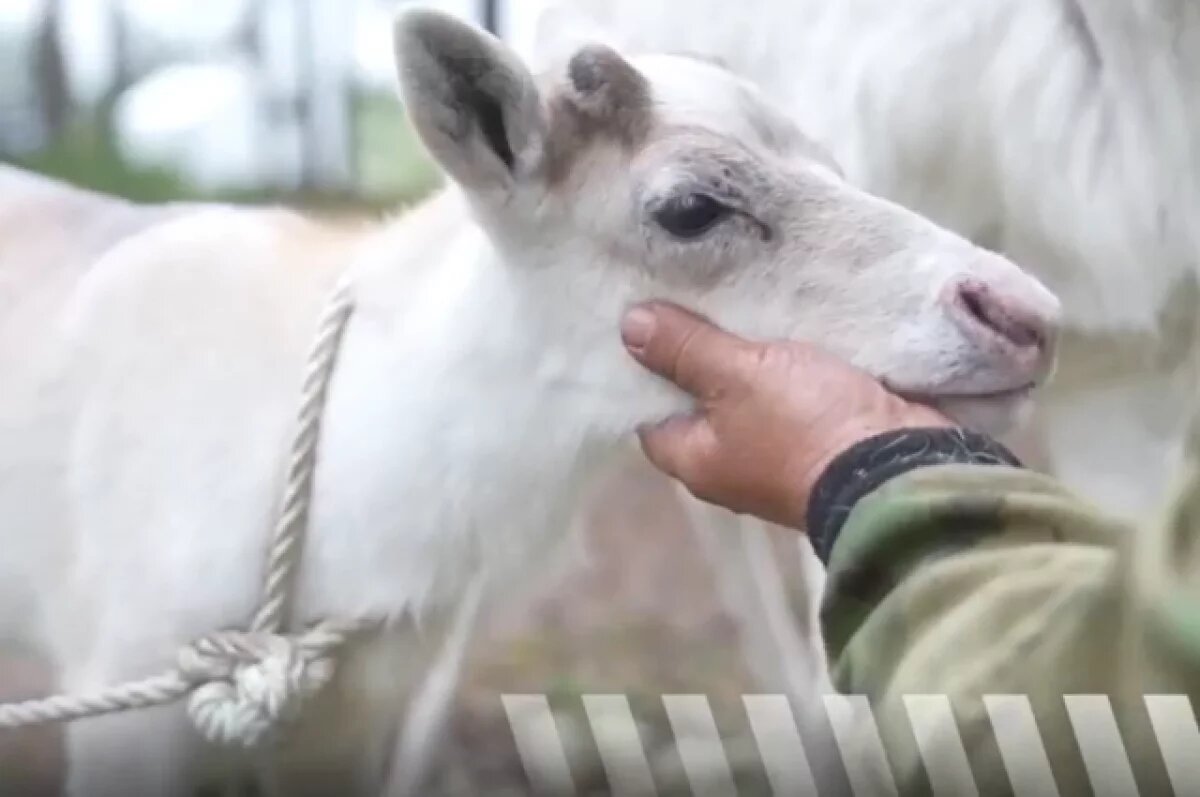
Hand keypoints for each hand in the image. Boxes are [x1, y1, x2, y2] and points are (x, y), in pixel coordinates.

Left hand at [621, 302, 952, 528]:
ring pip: (749, 394)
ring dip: (747, 355)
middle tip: (690, 293)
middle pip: (701, 402)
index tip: (646, 321)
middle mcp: (731, 465)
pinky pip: (792, 393)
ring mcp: (779, 454)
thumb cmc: (802, 426)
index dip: (644, 371)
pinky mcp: (822, 436)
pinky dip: (787, 362)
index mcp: (697, 460)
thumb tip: (628, 327)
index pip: (650, 415)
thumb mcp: (735, 376)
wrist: (901, 463)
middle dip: (699, 353)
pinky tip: (783, 315)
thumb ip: (684, 350)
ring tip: (732, 291)